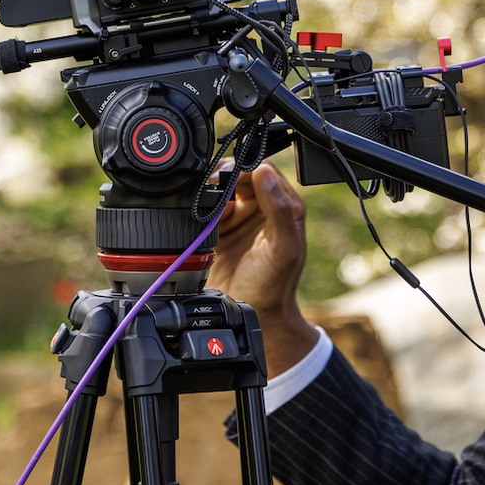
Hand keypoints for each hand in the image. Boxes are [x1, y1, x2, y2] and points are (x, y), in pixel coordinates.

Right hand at [208, 162, 319, 374]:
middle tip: (211, 192)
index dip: (244, 169)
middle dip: (221, 180)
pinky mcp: (219, 229)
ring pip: (218, 189)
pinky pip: (206, 208)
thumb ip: (278, 209)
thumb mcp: (283, 248)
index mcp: (283, 205)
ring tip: (210, 213)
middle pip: (236, 175)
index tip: (229, 178)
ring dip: (210, 196)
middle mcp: (261, 207)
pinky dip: (201, 210)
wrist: (253, 315)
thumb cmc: (274, 285)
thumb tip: (264, 171)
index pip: (262, 169)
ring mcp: (239, 217)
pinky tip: (203, 222)